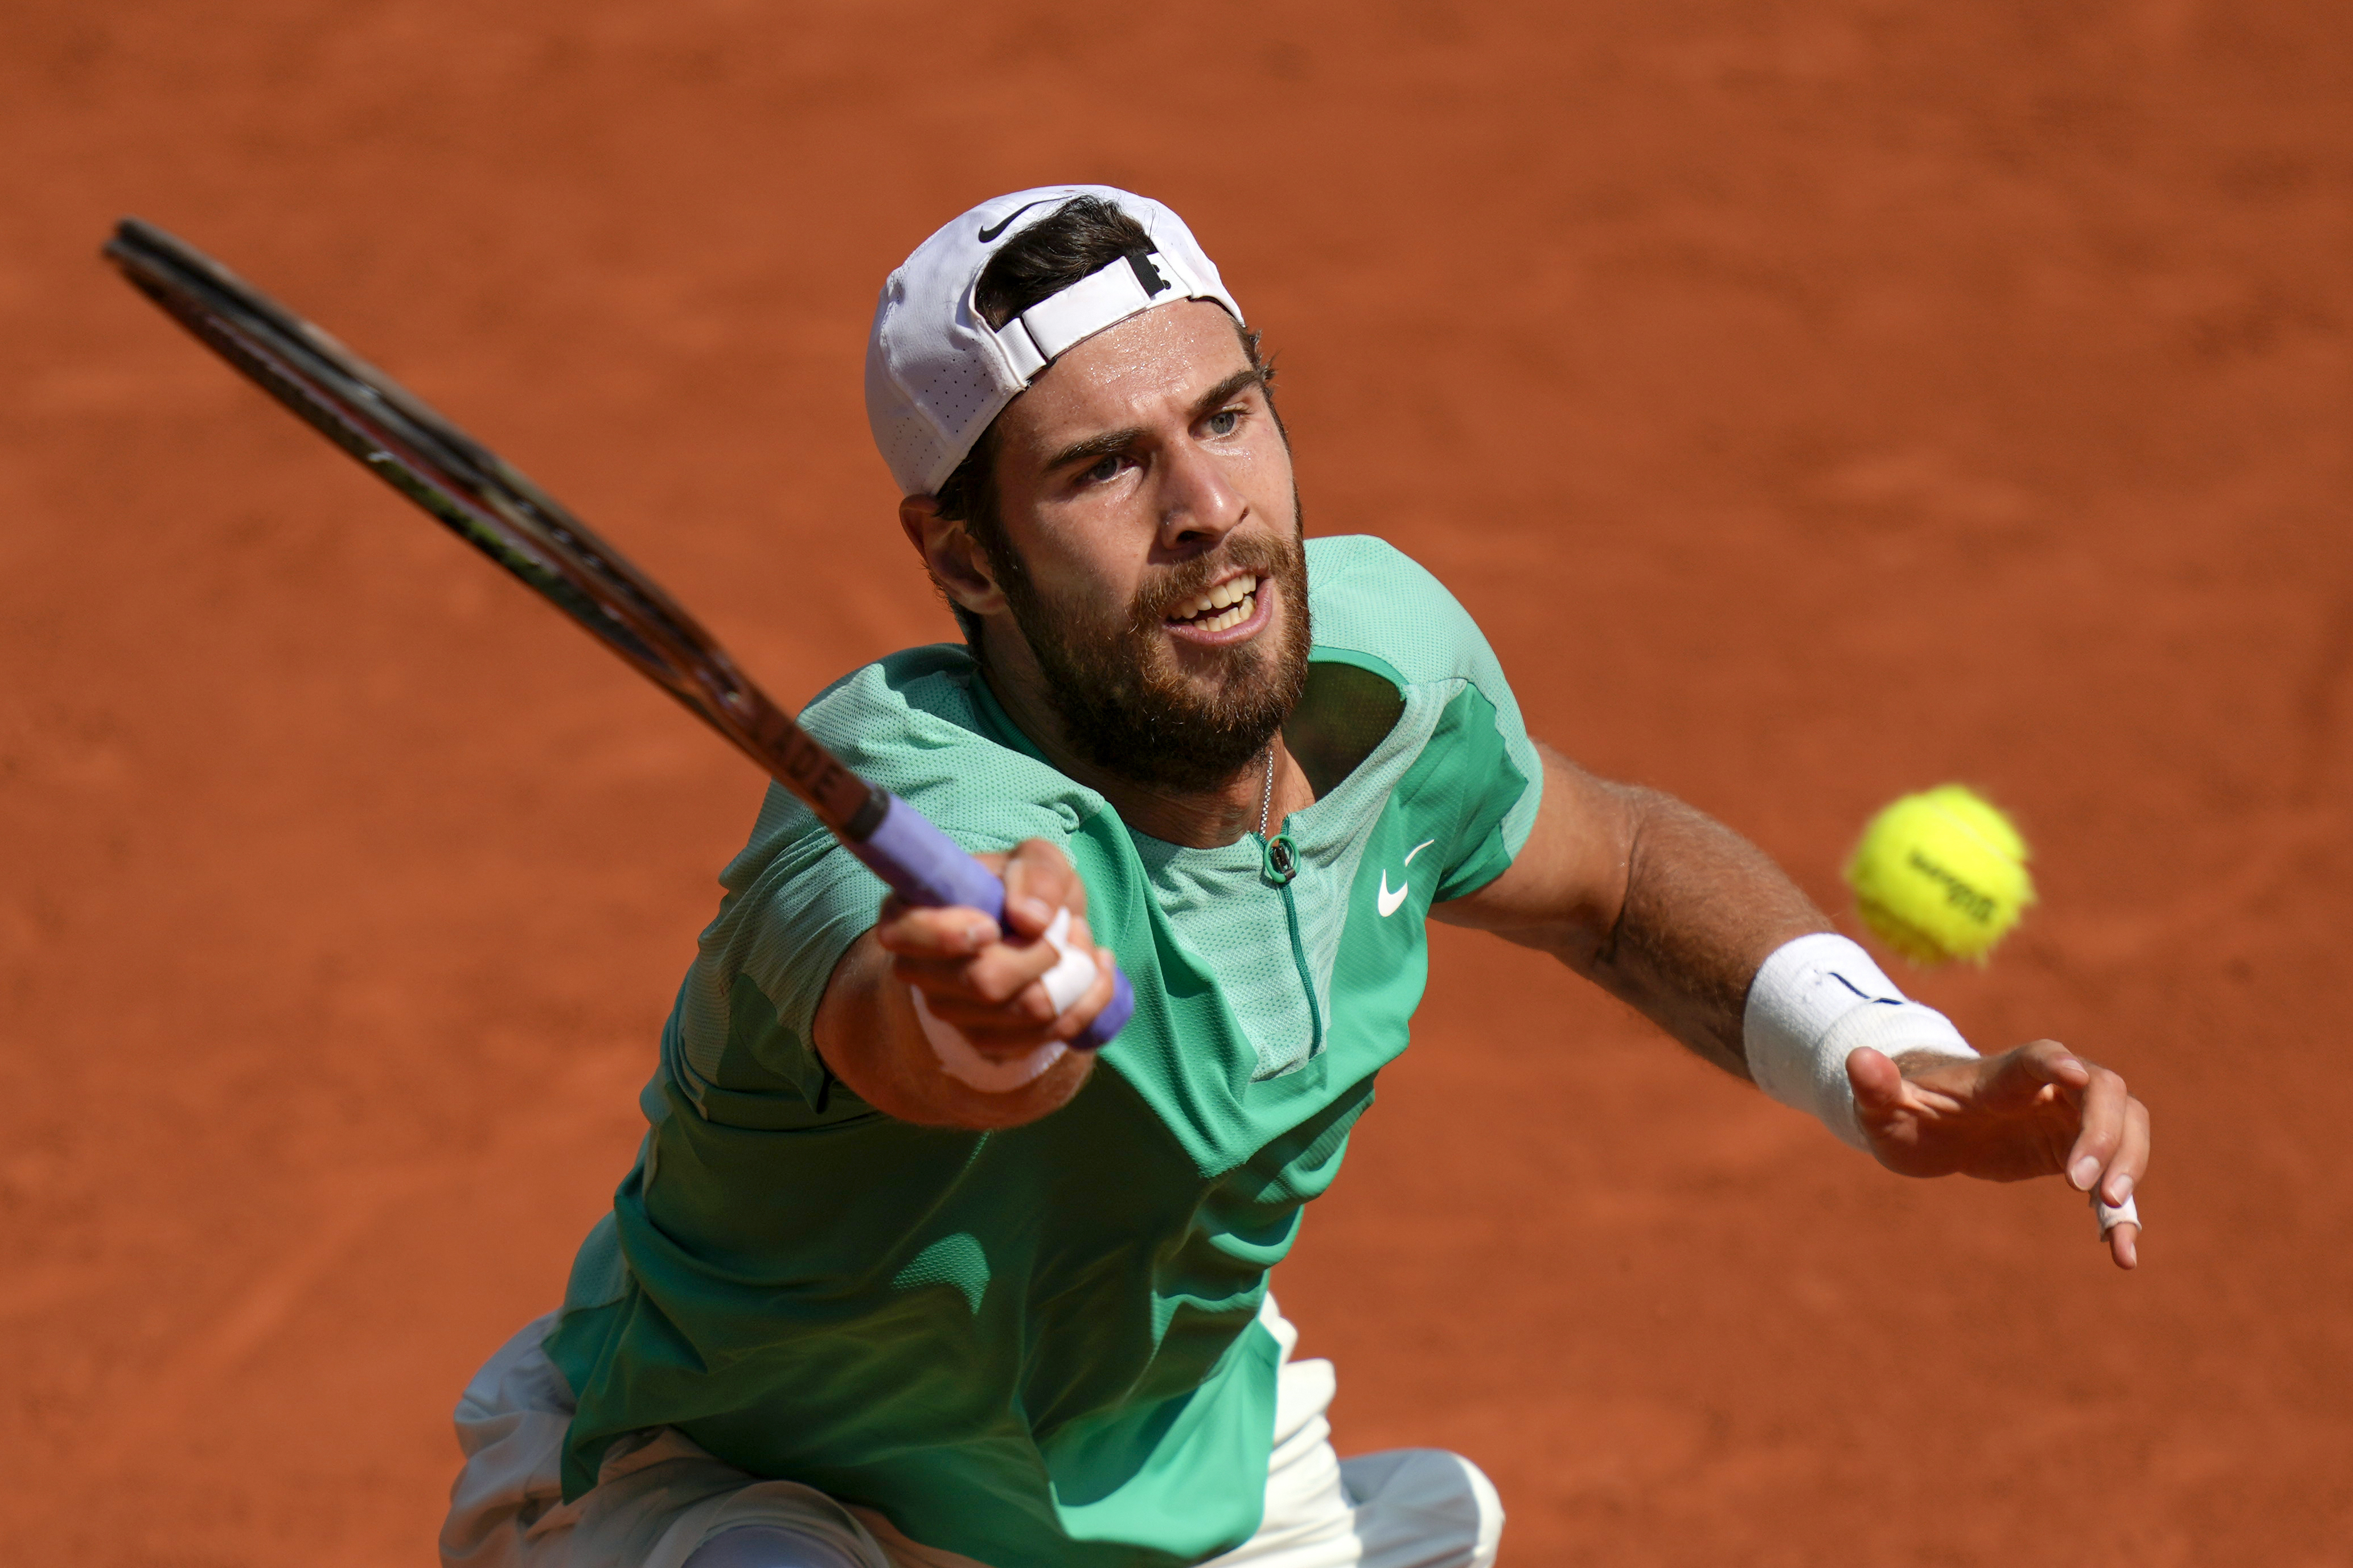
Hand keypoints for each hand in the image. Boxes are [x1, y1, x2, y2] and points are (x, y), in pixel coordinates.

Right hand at [872, 837, 1116, 1069]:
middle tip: (1067, 923)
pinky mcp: (988, 1042)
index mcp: (911, 915)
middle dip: (1046, 951)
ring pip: (1026, 1010)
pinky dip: (1087, 1001)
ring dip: (1074, 973)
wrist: (1040, 929)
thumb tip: (1031, 920)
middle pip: (985, 981)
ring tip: (1078, 941)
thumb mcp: (1036, 860)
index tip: (991, 925)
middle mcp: (919, 971)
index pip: (904, 935)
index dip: (948, 936)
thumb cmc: (1024, 888)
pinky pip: (1050, 1033)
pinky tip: (1093, 972)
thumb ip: (1036, 875)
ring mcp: (951, 1012)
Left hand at [1849, 1039, 2149, 1269]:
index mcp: (2001, 1073)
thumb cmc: (1905, 1109)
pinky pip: (2114, 1177)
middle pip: (2104, 1092)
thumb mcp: (1882, 1106)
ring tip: (2115, 1223)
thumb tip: (1858, 1059)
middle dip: (2107, 1134)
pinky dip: (2122, 1214)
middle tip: (2089, 1189)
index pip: (2040, 1056)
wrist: (1929, 1127)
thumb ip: (1874, 1086)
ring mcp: (2069, 1119)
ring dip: (2130, 1168)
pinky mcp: (2078, 1154)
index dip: (2059, 1063)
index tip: (2075, 1076)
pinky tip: (2122, 1254)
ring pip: (2127, 1127)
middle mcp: (2048, 1088)